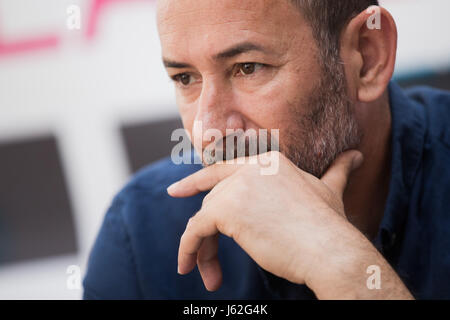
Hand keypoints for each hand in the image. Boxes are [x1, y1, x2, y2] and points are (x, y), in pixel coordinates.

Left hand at [168, 150, 412, 298]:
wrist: (332, 250)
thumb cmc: (331, 227)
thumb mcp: (330, 192)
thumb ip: (338, 171)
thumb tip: (357, 155)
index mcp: (270, 161)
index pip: (225, 170)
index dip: (199, 181)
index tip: (178, 190)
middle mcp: (252, 167)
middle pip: (214, 198)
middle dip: (204, 227)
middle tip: (195, 257)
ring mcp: (238, 186)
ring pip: (206, 217)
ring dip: (204, 249)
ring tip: (211, 277)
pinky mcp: (227, 209)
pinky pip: (196, 229)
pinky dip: (189, 249)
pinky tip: (189, 268)